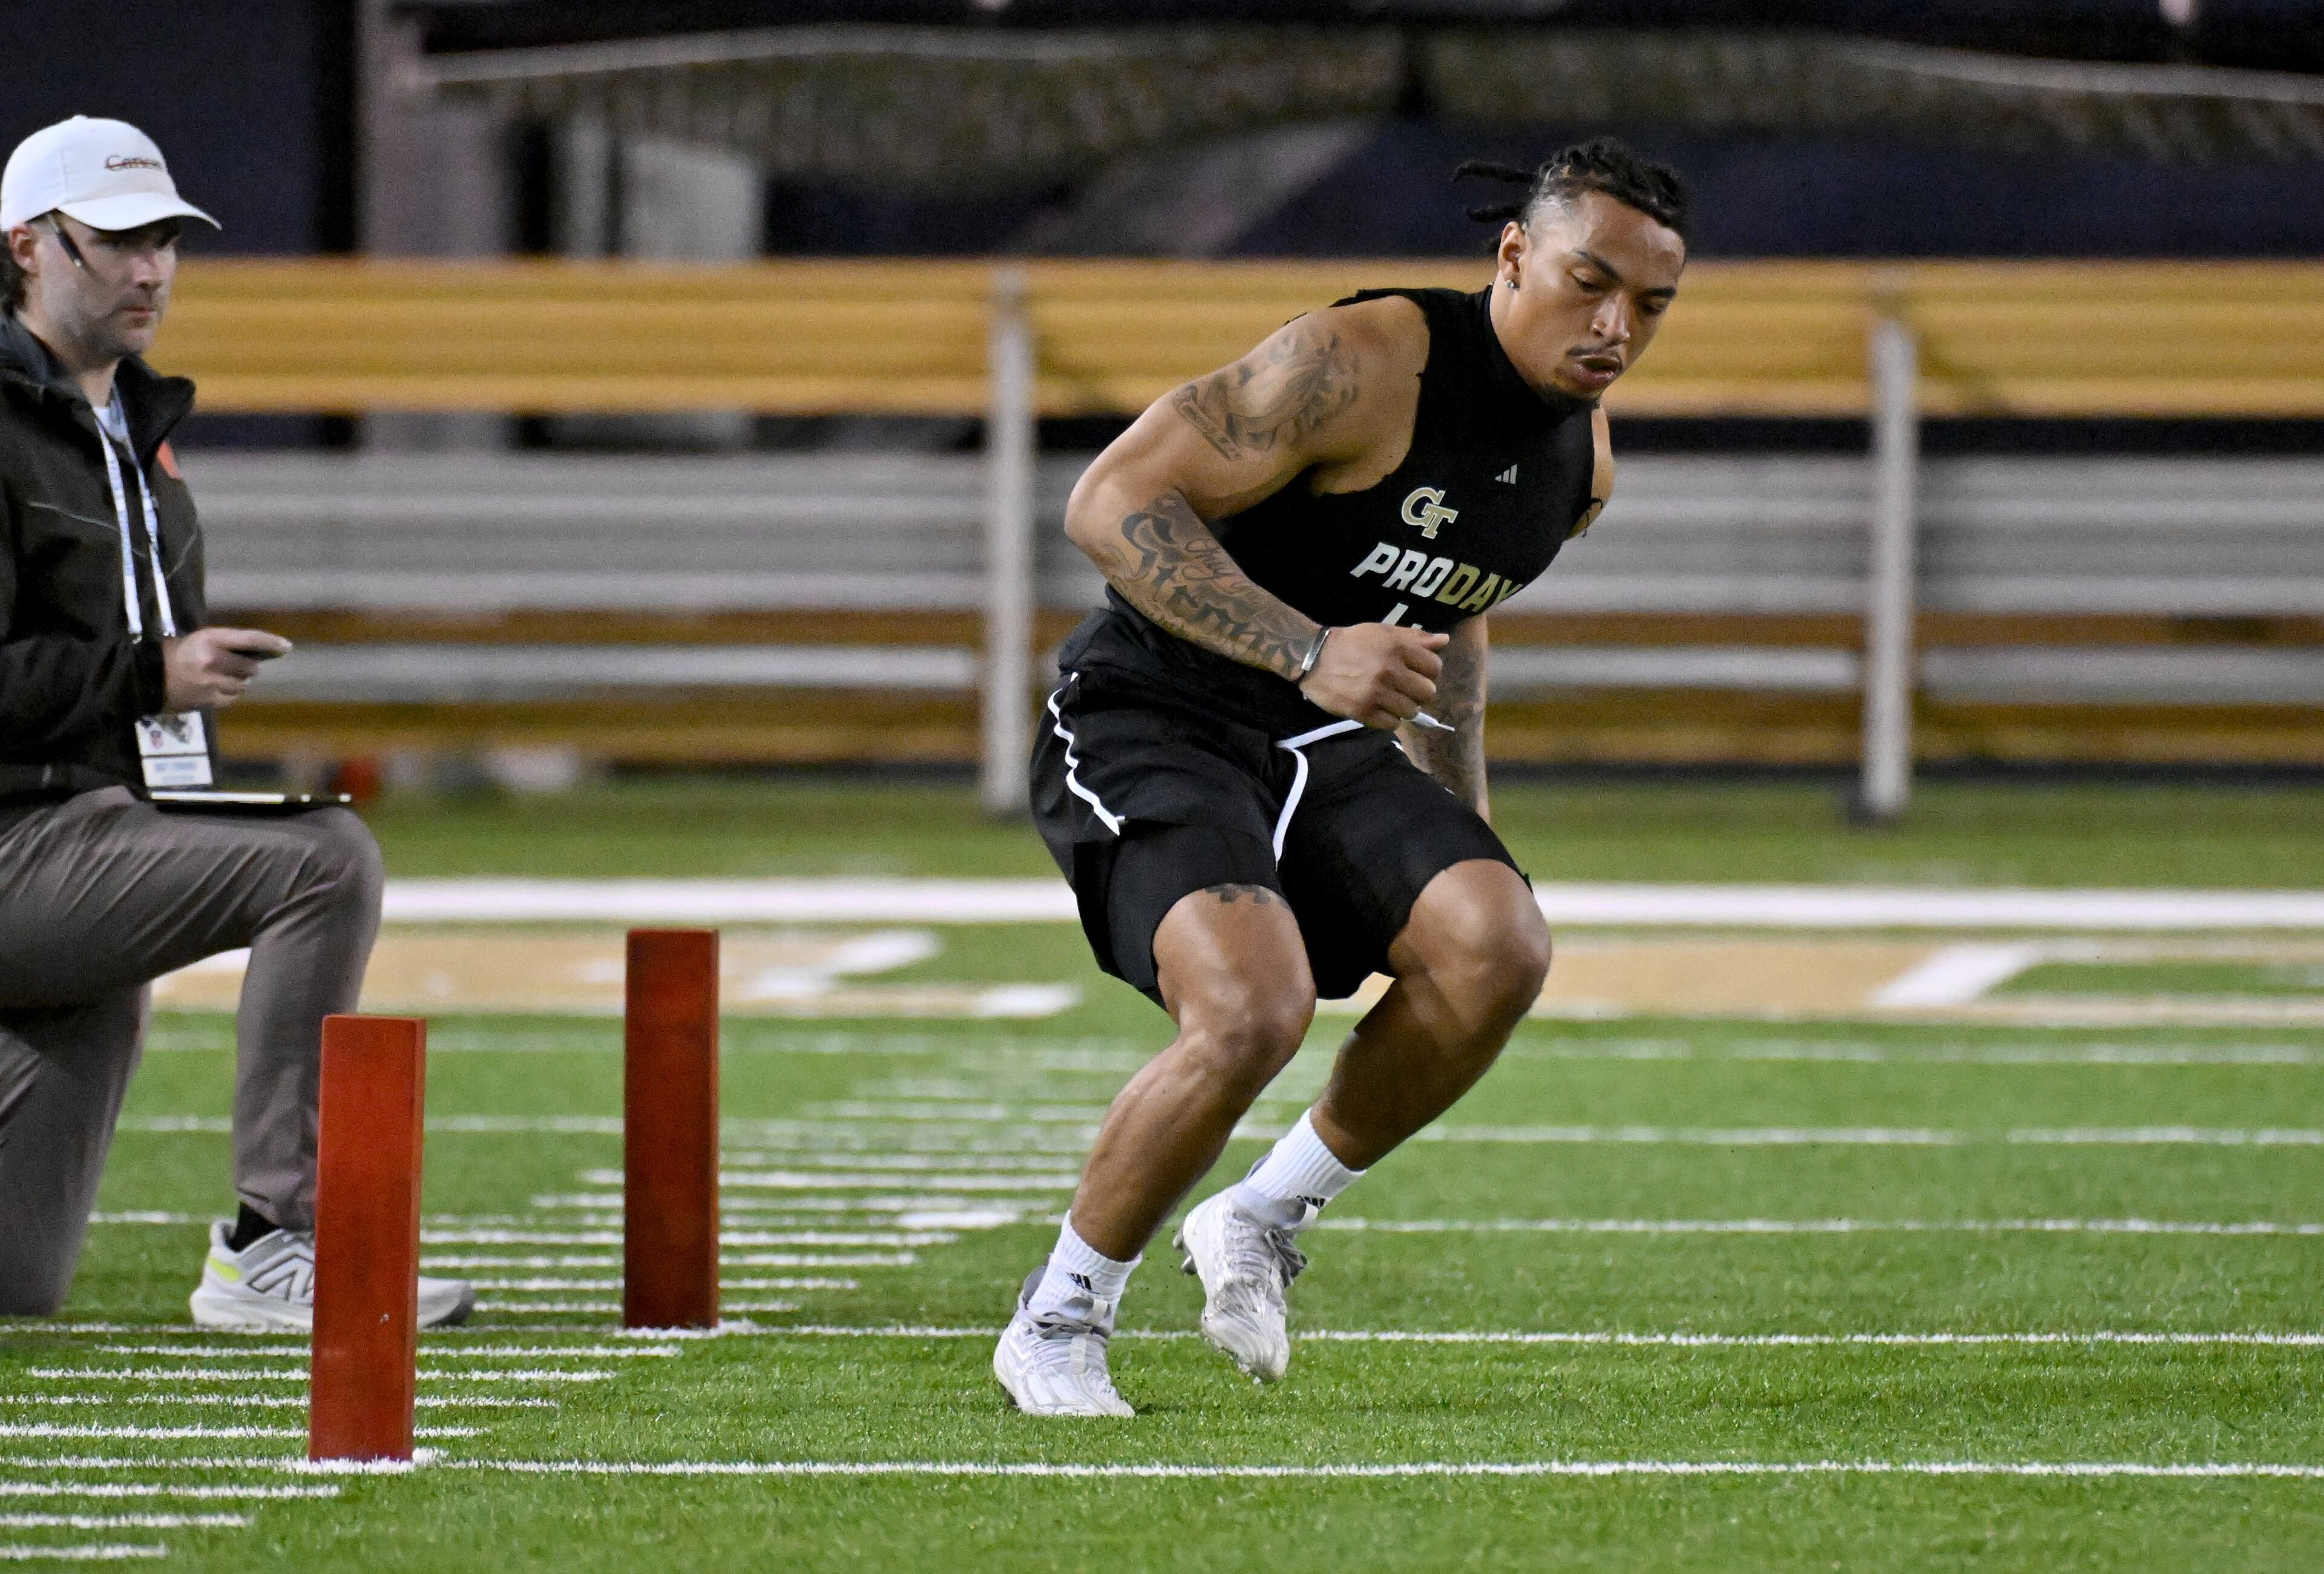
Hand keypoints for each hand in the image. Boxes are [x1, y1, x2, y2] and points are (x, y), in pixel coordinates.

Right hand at [161, 626, 291, 710]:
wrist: (145, 678)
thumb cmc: (173, 655)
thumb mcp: (197, 641)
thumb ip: (224, 645)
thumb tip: (255, 653)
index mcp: (209, 639)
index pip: (249, 638)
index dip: (270, 642)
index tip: (286, 647)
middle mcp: (214, 660)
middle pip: (251, 667)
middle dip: (249, 668)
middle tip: (237, 666)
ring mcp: (212, 682)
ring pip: (243, 684)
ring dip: (238, 681)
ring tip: (221, 677)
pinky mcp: (209, 700)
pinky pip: (232, 698)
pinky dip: (229, 694)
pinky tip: (215, 689)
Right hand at [1296, 622, 1446, 729]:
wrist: (1314, 658)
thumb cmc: (1351, 643)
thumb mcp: (1382, 632)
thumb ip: (1415, 637)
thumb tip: (1444, 640)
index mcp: (1397, 648)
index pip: (1434, 667)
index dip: (1429, 672)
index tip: (1416, 672)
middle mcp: (1389, 671)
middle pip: (1427, 693)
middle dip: (1418, 692)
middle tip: (1405, 688)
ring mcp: (1376, 693)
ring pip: (1411, 711)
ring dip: (1403, 707)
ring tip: (1390, 699)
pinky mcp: (1363, 711)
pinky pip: (1392, 724)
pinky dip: (1389, 719)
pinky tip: (1379, 709)